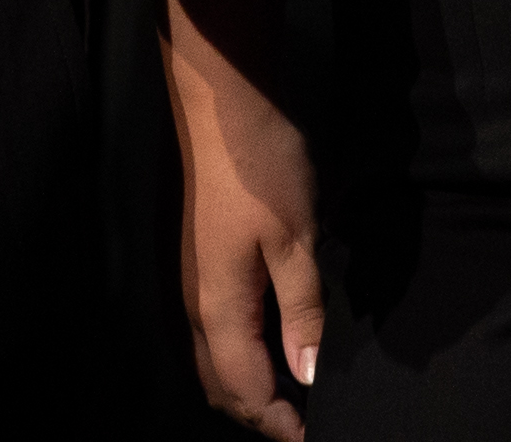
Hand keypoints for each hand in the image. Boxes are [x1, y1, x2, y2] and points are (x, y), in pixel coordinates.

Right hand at [162, 0, 328, 434]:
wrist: (222, 103)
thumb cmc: (261, 169)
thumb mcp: (298, 241)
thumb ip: (302, 313)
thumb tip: (306, 375)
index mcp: (218, 308)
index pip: (245, 391)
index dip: (280, 424)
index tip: (317, 434)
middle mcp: (196, 304)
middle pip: (220, 384)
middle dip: (260, 412)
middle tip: (306, 419)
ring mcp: (193, 280)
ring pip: (214, 357)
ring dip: (249, 383)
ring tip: (295, 387)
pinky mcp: (200, 259)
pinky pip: (215, 330)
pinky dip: (242, 352)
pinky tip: (276, 337)